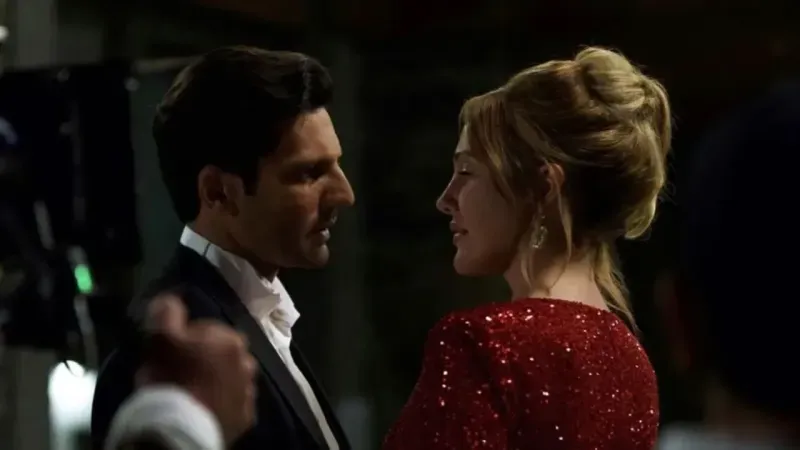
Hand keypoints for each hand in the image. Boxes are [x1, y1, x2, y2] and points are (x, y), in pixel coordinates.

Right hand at [137, 295, 256, 443]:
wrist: (182, 428)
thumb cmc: (173, 377)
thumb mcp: (161, 338)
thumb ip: (166, 312)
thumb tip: (171, 300)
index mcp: (232, 339)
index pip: (206, 331)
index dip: (186, 341)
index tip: (172, 355)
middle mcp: (248, 362)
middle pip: (221, 355)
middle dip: (205, 361)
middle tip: (181, 375)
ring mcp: (249, 391)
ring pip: (228, 380)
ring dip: (215, 382)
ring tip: (192, 394)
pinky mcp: (247, 416)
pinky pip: (231, 404)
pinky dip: (220, 404)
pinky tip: (202, 409)